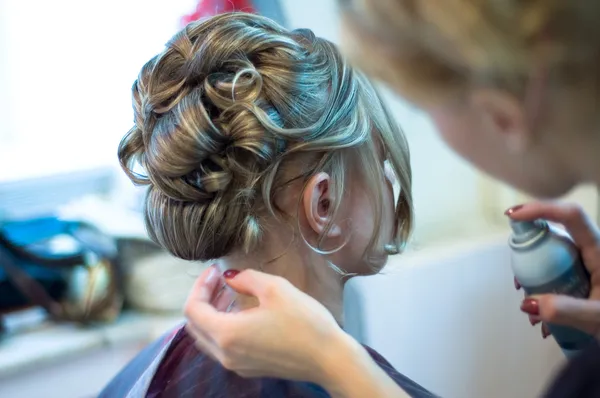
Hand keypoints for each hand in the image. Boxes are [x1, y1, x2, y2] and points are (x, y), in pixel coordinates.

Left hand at [183, 267, 409, 397]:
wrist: (330, 359)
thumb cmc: (305, 323)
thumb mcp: (276, 289)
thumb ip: (246, 278)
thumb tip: (230, 277)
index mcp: (227, 334)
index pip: (193, 309)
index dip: (199, 285)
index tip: (215, 271)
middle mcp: (225, 354)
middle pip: (194, 326)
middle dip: (202, 298)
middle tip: (219, 279)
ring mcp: (236, 365)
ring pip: (207, 338)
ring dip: (212, 313)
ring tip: (229, 292)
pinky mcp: (249, 368)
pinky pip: (222, 347)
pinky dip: (223, 327)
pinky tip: (242, 312)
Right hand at [508, 202, 599, 336]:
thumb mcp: (597, 317)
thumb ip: (566, 311)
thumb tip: (527, 302)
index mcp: (599, 251)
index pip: (570, 216)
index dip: (541, 209)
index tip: (513, 215)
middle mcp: (592, 251)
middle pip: (554, 236)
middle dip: (529, 255)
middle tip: (518, 282)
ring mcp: (587, 265)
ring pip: (552, 258)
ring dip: (535, 281)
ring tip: (533, 313)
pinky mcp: (584, 279)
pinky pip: (557, 275)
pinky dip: (545, 294)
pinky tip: (545, 321)